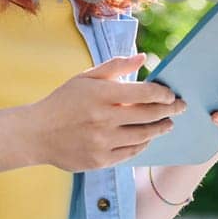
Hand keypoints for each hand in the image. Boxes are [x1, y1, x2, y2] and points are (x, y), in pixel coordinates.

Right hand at [30, 53, 185, 171]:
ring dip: (160, 128)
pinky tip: (147, 138)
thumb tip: (143, 57)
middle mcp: (104, 119)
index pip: (144, 93)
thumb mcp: (85, 78)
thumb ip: (115, 66)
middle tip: (181, 107)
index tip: (171, 94)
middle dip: (170, 110)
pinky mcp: (101, 160)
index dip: (163, 93)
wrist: (36, 134)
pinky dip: (143, 144)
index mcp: (101, 95)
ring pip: (144, 135)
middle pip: (149, 115)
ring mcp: (102, 142)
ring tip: (168, 123)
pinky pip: (131, 152)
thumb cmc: (63, 101)